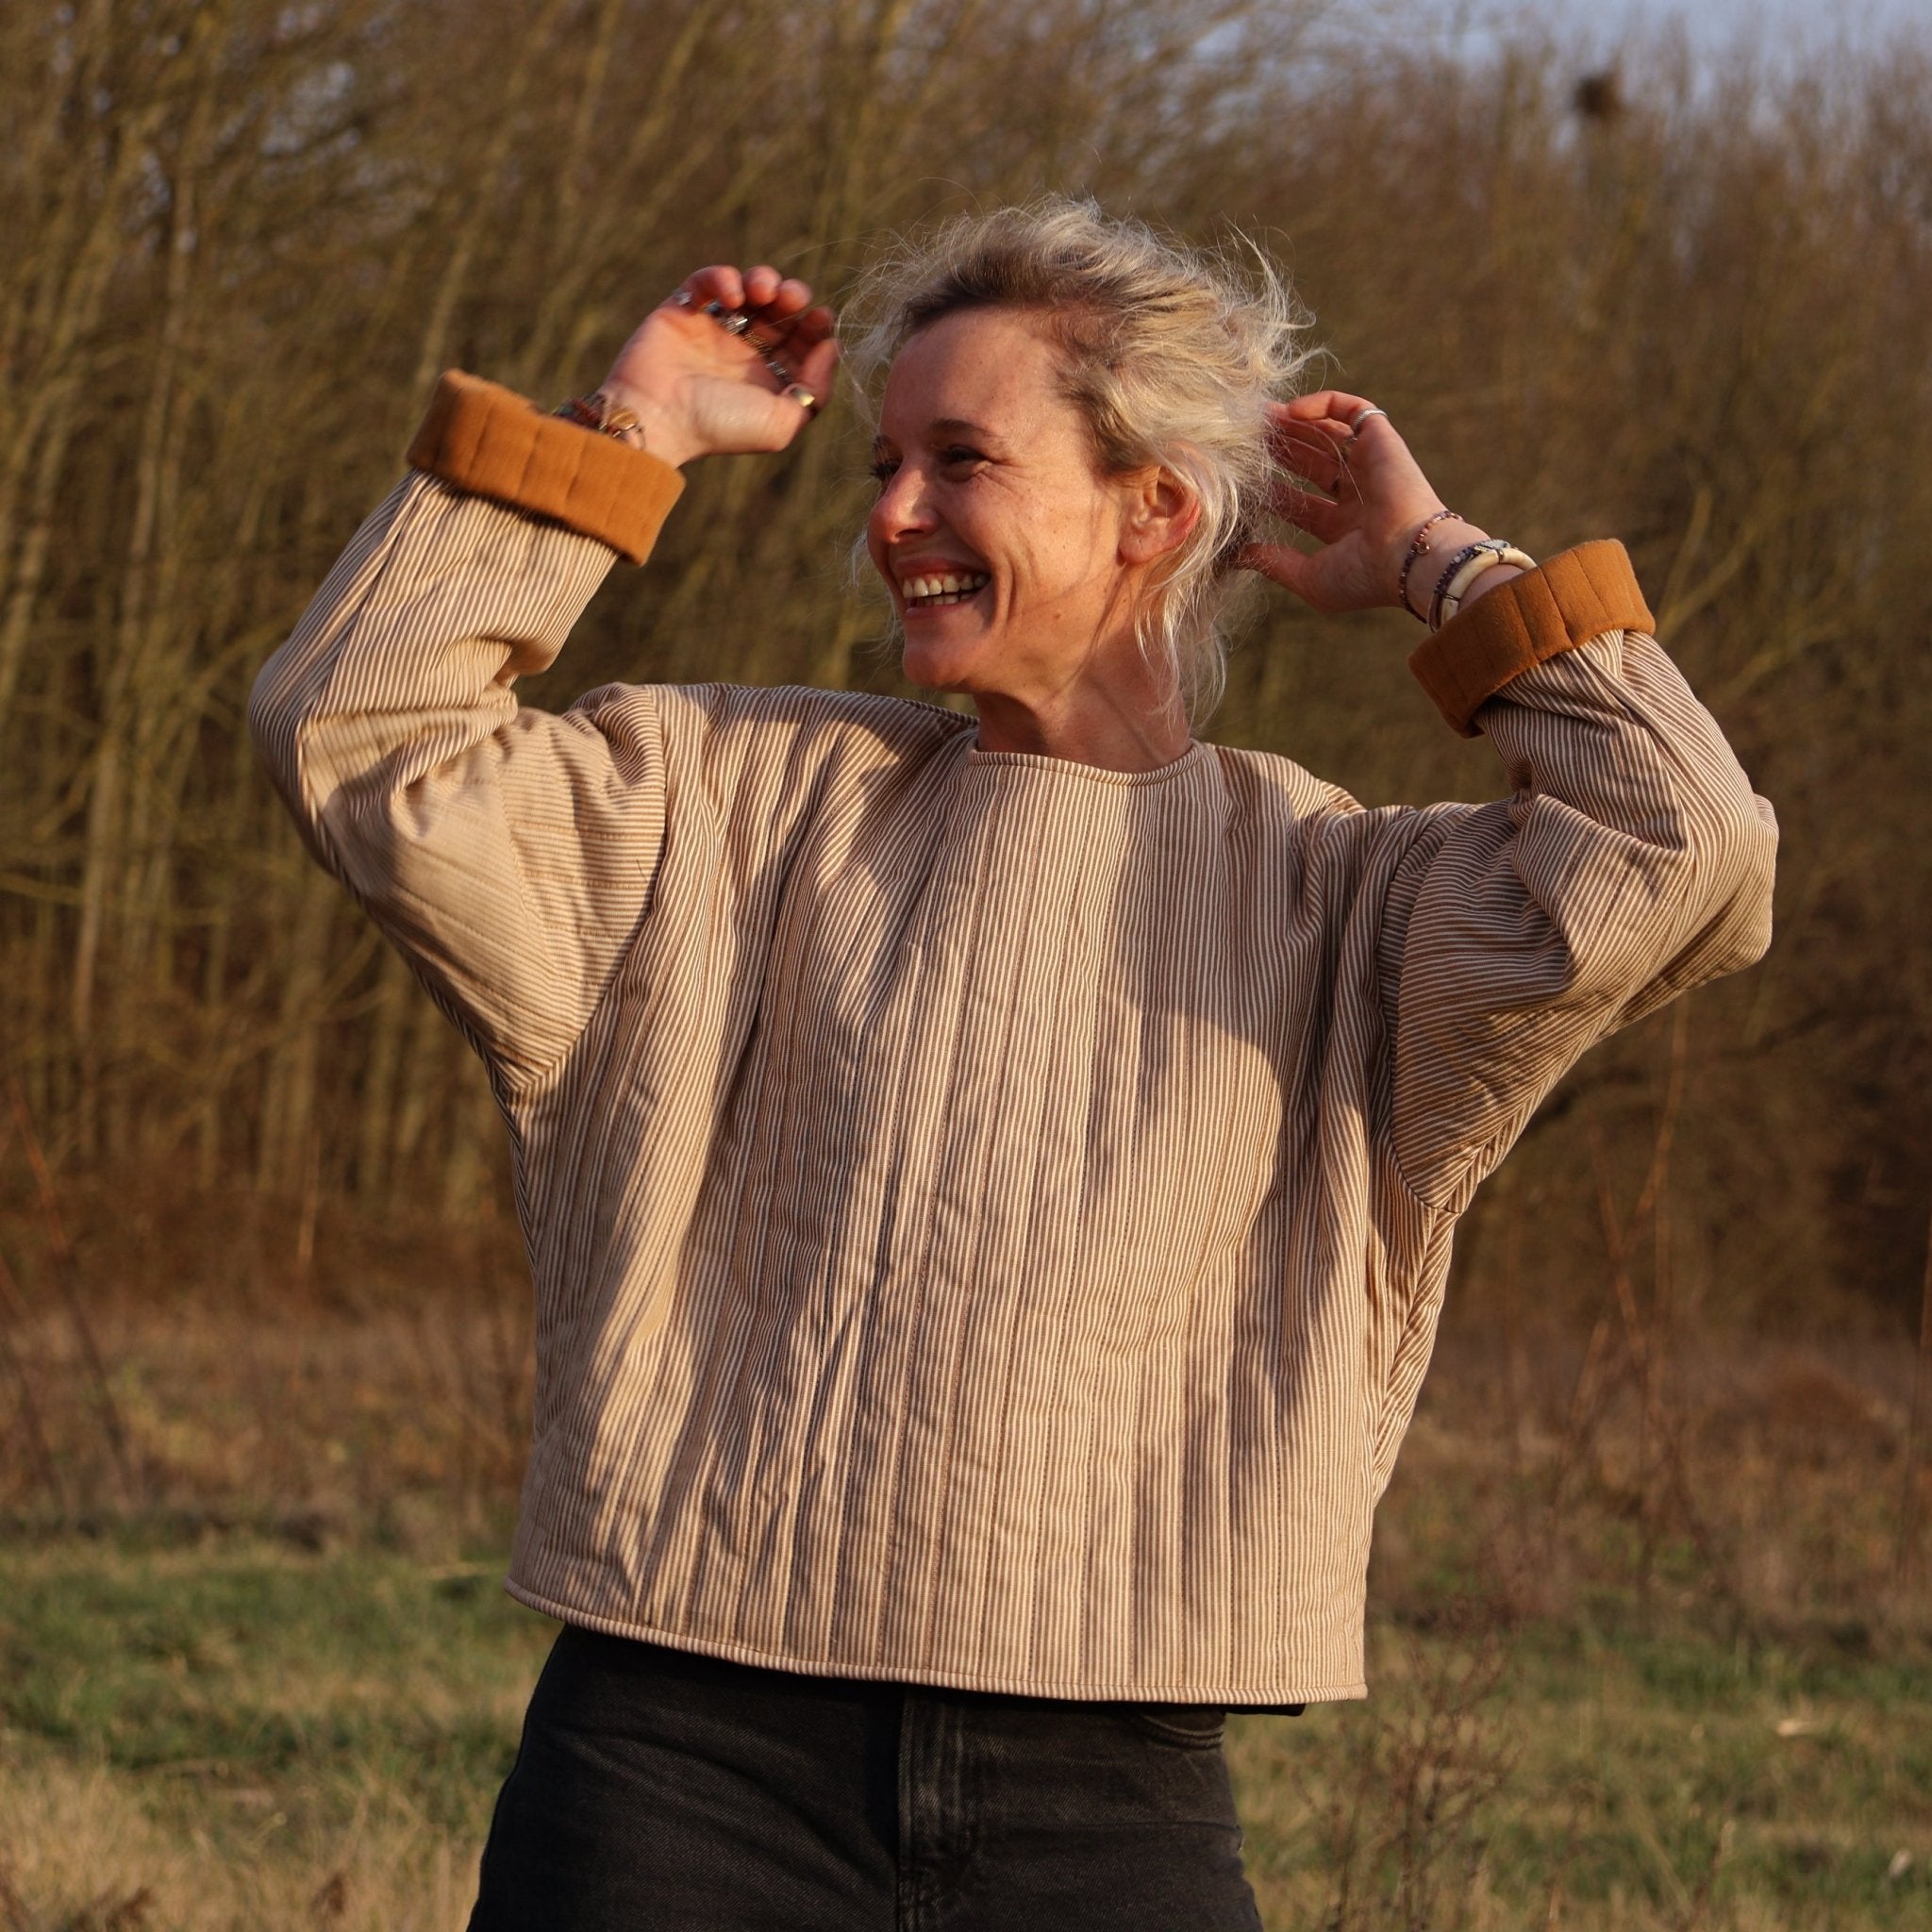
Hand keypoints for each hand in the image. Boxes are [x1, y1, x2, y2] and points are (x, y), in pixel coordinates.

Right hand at [595, 264, 838, 469]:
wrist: (657, 417)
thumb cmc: (719, 426)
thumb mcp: (782, 423)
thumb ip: (816, 390)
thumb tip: (831, 347)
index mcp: (769, 379)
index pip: (802, 343)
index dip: (816, 326)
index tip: (820, 318)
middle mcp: (743, 354)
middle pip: (780, 312)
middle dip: (793, 296)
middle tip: (793, 298)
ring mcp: (713, 330)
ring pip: (748, 290)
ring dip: (763, 280)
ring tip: (762, 290)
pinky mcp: (683, 311)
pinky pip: (707, 281)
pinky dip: (722, 278)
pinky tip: (731, 296)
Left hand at [1238, 391, 1488, 616]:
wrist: (1410, 555)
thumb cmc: (1364, 576)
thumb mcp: (1309, 578)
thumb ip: (1273, 563)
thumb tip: (1235, 555)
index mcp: (1343, 529)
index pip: (1299, 503)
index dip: (1270, 491)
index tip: (1239, 483)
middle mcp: (1357, 495)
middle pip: (1310, 465)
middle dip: (1279, 452)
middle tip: (1243, 442)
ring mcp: (1369, 466)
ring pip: (1326, 434)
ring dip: (1293, 425)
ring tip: (1258, 420)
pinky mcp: (1380, 439)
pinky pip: (1351, 409)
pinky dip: (1322, 404)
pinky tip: (1290, 411)